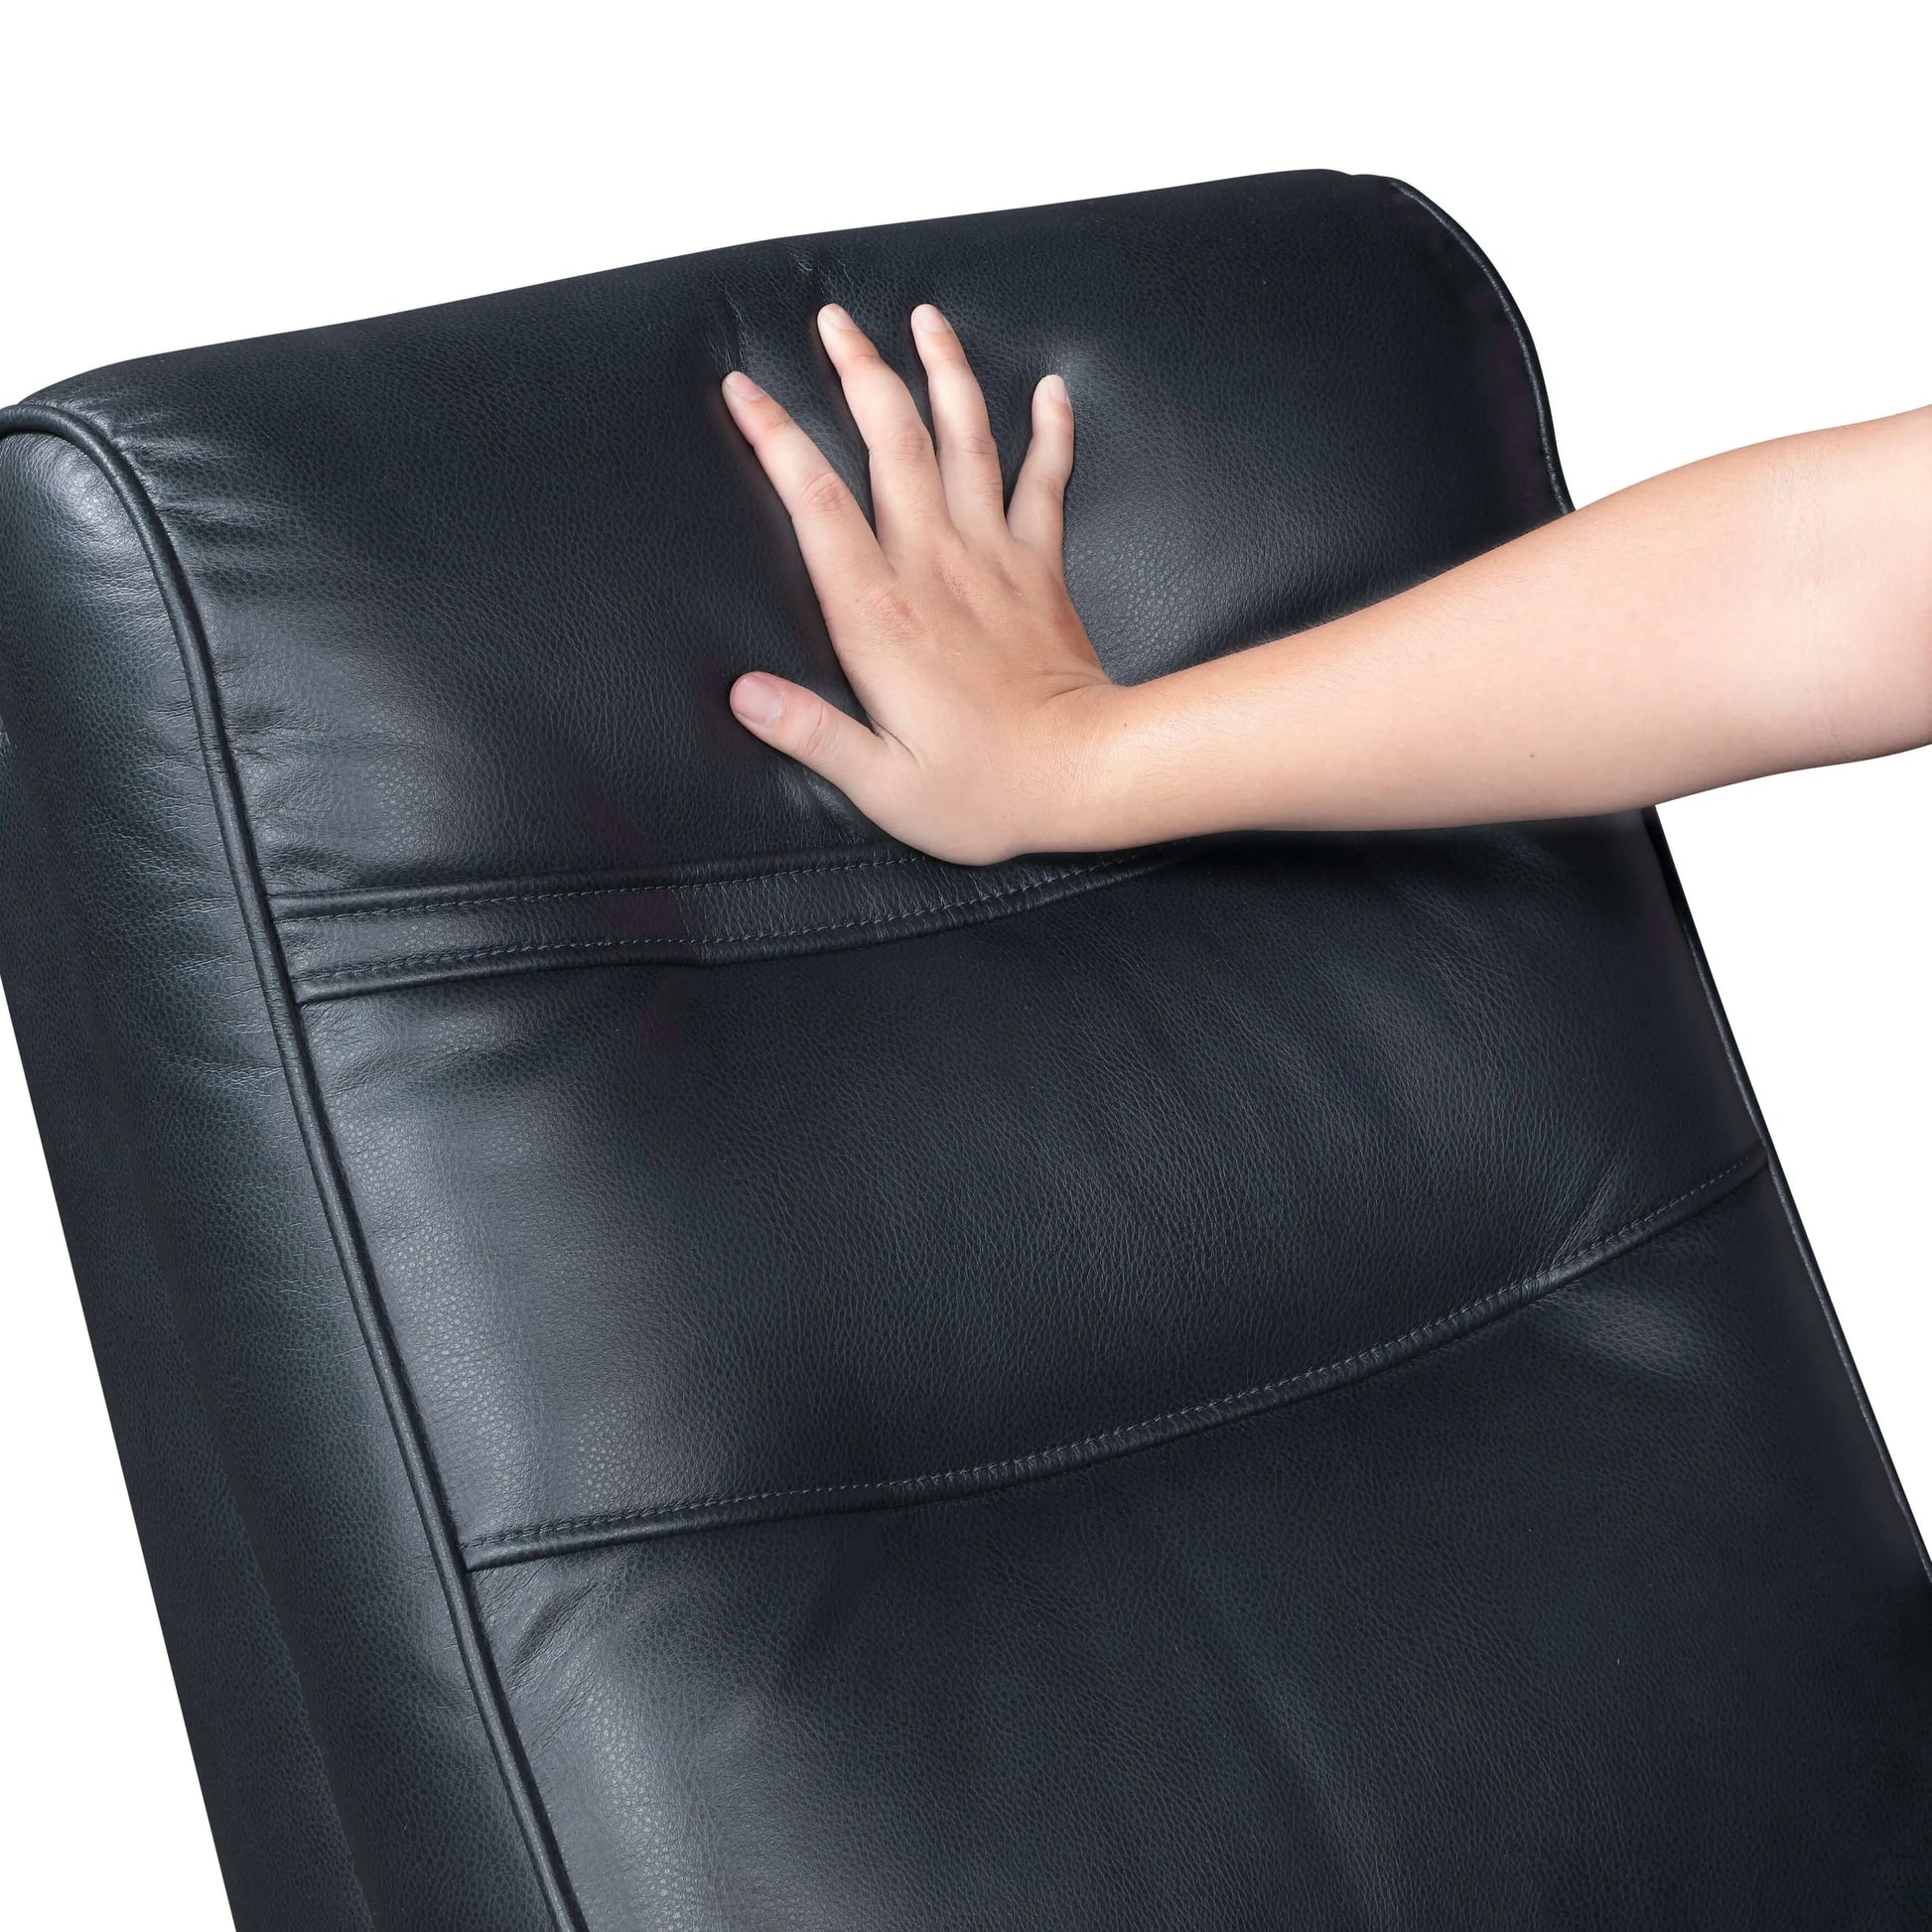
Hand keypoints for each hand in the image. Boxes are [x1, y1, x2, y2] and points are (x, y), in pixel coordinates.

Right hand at [721, 303, 1129, 865]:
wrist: (1091, 777)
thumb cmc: (986, 789)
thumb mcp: (882, 784)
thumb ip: (811, 734)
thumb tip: (743, 694)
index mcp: (880, 614)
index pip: (816, 502)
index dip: (776, 438)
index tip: (743, 390)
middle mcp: (934, 566)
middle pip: (890, 442)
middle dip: (858, 372)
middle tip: (832, 319)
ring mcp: (994, 559)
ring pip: (966, 441)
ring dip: (944, 374)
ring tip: (924, 318)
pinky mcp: (1041, 569)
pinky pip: (1046, 482)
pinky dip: (1052, 431)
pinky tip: (1051, 389)